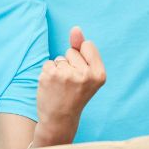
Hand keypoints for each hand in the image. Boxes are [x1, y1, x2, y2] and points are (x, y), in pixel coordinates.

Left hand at [35, 27, 105, 145]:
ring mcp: (67, 75)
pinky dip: (48, 73)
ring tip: (62, 87)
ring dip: (58, 69)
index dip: (82, 58)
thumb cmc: (74, 95)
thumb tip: (75, 29)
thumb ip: (82, 49)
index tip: (82, 77)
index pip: (88, 45)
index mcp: (99, 74)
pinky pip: (48, 63)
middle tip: (71, 85)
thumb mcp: (86, 73)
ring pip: (59, 58)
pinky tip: (52, 87)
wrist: (60, 119)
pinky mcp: (50, 75)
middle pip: (72, 51)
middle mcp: (85, 75)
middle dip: (70, 64)